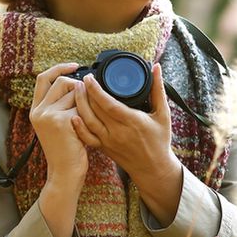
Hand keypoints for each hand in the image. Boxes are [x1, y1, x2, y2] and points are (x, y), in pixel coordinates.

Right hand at [28, 61, 88, 184]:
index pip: (43, 78)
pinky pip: (81, 107)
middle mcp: (39, 111)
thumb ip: (60, 104)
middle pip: (62, 82)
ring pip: (74, 94)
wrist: (65, 172)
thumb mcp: (58, 124)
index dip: (59, 68)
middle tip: (87, 102)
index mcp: (36, 110)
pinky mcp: (61, 121)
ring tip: (85, 122)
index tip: (75, 66)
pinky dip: (89, 115)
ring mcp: (48, 115)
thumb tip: (79, 82)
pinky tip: (87, 129)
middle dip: (79, 88)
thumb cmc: (67, 150)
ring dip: (85, 104)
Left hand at [73, 62, 183, 223]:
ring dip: (79, 105)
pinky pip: (87, 137)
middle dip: (84, 93)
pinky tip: (73, 115)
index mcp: (132, 121)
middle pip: (94, 110)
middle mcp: (117, 132)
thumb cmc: (159, 141)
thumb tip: (156, 67)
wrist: (153, 169)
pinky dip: (78, 127)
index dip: (96, 90)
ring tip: (76, 91)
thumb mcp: (163, 114)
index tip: (89, 77)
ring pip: (88, 122)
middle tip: (81, 80)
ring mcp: (108, 141)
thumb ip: (158, 89)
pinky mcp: (103, 148)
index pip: (108, 104)